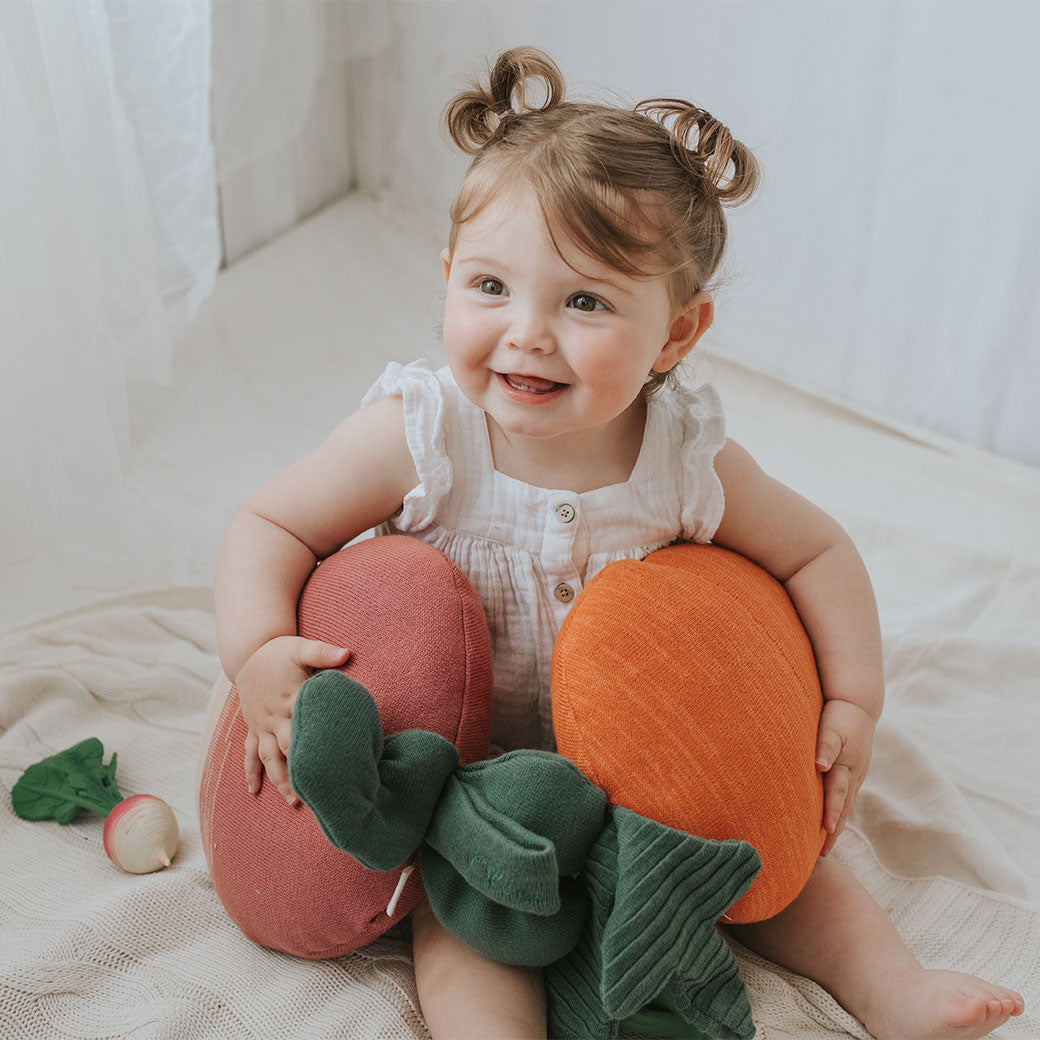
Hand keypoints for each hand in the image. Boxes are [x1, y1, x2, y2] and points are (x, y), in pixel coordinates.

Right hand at [234, 635, 349, 802]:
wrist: (248, 652)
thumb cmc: (279, 652)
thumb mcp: (300, 647)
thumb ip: (323, 652)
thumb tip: (347, 653)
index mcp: (291, 698)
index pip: (306, 724)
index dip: (317, 743)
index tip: (331, 764)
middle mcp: (275, 716)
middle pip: (288, 748)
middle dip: (300, 771)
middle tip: (316, 795)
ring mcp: (262, 724)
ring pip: (269, 757)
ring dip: (279, 779)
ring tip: (293, 801)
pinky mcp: (254, 727)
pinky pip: (250, 752)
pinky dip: (250, 771)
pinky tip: (254, 790)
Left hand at [814, 698, 875, 855]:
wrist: (858, 705)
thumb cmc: (839, 715)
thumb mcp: (832, 727)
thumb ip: (825, 746)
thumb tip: (819, 765)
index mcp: (845, 766)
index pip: (836, 794)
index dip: (830, 813)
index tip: (825, 832)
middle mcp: (853, 775)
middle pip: (842, 807)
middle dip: (834, 831)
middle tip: (823, 854)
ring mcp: (855, 775)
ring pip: (845, 805)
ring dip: (837, 824)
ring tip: (826, 846)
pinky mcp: (853, 773)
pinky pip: (845, 797)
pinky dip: (839, 812)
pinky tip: (831, 822)